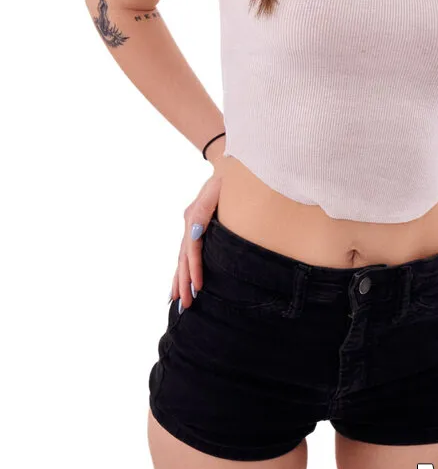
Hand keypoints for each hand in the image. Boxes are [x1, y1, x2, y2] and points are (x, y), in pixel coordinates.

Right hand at [168, 167, 222, 311]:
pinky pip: (186, 252)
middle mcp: (189, 221)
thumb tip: (194, 233)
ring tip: (177, 301)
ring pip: (182, 257)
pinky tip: (177, 285)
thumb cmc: (229, 178)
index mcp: (195, 214)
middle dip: (184, 281)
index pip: (193, 247)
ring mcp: (190, 224)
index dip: (195, 268)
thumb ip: (206, 208)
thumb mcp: (219, 187)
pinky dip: (181, 269)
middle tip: (186, 304)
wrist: (229, 164)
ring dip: (179, 279)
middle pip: (184, 256)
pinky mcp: (194, 227)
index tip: (198, 287)